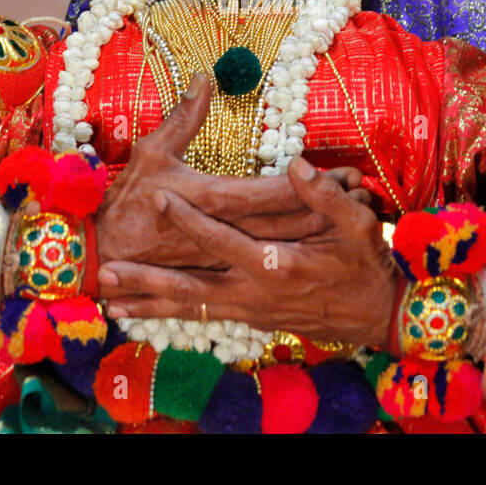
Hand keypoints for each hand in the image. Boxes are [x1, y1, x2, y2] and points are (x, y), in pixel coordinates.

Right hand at [93, 72, 371, 267]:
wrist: (102, 255)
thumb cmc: (125, 202)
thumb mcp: (150, 153)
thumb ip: (183, 117)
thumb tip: (205, 78)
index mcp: (210, 199)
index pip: (270, 193)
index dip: (307, 183)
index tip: (341, 172)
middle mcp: (226, 231)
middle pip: (289, 222)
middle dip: (328, 207)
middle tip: (364, 192)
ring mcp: (227, 254)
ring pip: (286, 244)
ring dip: (322, 229)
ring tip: (359, 214)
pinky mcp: (225, 269)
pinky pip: (273, 259)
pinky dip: (303, 249)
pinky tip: (328, 242)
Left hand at [99, 155, 398, 347]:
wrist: (378, 318)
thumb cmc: (368, 267)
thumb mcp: (359, 226)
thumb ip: (325, 196)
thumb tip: (296, 165)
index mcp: (275, 265)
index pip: (222, 238)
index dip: (189, 217)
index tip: (159, 197)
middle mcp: (254, 293)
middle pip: (189, 288)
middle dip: (146, 283)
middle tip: (108, 275)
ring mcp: (250, 311)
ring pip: (191, 308)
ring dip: (150, 305)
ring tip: (110, 302)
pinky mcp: (252, 320)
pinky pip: (204, 317)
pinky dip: (172, 317)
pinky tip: (146, 315)